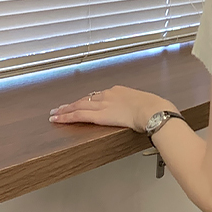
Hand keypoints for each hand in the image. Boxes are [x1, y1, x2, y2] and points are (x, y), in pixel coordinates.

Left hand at [49, 86, 175, 133]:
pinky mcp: (99, 115)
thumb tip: (148, 112)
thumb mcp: (149, 103)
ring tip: (54, 114)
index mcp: (121, 91)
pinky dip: (66, 117)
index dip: (90, 100)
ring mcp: (103, 104)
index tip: (83, 103)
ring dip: (65, 110)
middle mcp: (109, 95)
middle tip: (61, 107)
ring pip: (78, 106)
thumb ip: (142, 107)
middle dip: (73, 104)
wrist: (154, 111)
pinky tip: (57, 119)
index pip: (100, 96)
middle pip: (86, 99)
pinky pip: (78, 115)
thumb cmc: (156, 108)